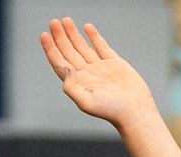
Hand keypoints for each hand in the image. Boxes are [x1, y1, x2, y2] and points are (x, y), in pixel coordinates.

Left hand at [41, 18, 156, 129]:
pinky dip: (94, 36)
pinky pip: (101, 46)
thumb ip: (72, 87)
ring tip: (66, 21)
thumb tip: (65, 69)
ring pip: (82, 46)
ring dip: (73, 34)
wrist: (135, 110)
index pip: (60, 62)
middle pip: (69, 51)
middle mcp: (87, 74)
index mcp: (78, 83)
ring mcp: (100, 67)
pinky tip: (86, 27)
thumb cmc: (111, 111)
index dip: (51, 49)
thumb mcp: (86, 102)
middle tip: (53, 22)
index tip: (44, 35)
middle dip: (60, 36)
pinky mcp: (114, 63)